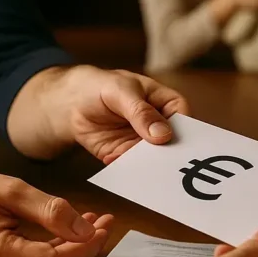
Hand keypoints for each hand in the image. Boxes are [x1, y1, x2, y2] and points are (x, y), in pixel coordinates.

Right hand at [0, 170, 113, 256]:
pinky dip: (54, 252)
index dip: (83, 247)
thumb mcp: (9, 190)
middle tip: (105, 222)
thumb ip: (49, 209)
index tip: (102, 226)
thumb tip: (84, 228)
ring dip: (72, 250)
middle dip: (83, 248)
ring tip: (93, 222)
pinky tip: (70, 232)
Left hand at [43, 66, 189, 163]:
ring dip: (150, 166)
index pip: (184, 118)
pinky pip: (133, 166)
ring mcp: (143, 143)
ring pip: (154, 158)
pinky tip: (124, 170)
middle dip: (169, 154)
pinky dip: (130, 170)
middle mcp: (160, 125)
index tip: (178, 144)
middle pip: (173, 143)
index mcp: (166, 103)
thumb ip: (141, 112)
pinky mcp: (126, 155)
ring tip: (145, 170)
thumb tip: (162, 135)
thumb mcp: (121, 91)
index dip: (184, 132)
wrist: (72, 102)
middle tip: (166, 164)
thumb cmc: (102, 86)